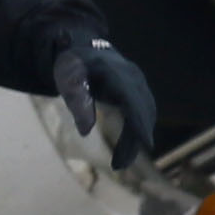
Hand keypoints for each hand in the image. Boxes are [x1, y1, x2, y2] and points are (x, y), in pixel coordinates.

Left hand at [55, 34, 157, 166]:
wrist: (84, 48)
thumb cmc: (73, 66)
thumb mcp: (68, 80)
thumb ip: (77, 102)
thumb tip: (85, 132)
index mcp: (116, 73)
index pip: (132, 100)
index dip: (139, 122)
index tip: (146, 144)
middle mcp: (133, 78)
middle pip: (142, 111)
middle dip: (134, 139)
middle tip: (119, 165)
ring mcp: (138, 85)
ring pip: (145, 115)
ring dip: (135, 140)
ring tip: (119, 163)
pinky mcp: (138, 93)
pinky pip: (142, 115)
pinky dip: (136, 133)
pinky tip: (125, 151)